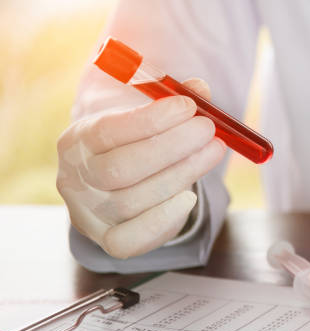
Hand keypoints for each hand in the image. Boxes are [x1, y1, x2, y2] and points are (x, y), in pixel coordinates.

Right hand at [56, 78, 225, 258]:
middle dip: (171, 147)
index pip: (108, 130)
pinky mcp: (108, 241)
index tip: (188, 106)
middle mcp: (75, 179)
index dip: (151, 119)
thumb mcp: (146, 121)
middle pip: (121, 169)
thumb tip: (201, 89)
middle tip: (207, 130)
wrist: (113, 189)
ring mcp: (88, 215)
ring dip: (181, 175)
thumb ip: (172, 104)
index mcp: (78, 141)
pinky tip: (190, 197)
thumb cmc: (133, 146)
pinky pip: (132, 239)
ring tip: (212, 152)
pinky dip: (164, 219)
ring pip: (134, 200)